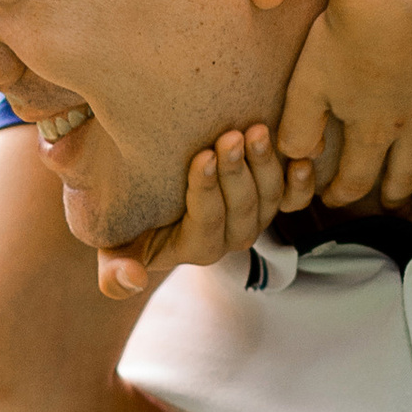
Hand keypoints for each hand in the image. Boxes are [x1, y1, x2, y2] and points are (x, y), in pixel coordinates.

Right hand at [97, 124, 311, 300]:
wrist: (143, 187)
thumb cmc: (124, 216)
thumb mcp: (111, 243)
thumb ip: (113, 271)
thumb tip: (131, 281)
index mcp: (194, 249)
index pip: (206, 223)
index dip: (207, 192)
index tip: (203, 156)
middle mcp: (229, 236)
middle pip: (243, 211)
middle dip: (239, 173)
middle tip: (232, 136)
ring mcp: (254, 216)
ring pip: (270, 200)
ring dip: (266, 166)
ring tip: (256, 130)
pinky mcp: (271, 198)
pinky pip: (294, 197)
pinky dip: (300, 182)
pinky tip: (300, 158)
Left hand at [277, 0, 411, 220]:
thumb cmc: (345, 34)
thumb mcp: (305, 84)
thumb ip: (299, 128)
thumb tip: (297, 157)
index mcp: (371, 130)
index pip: (355, 178)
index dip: (342, 194)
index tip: (333, 199)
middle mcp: (411, 127)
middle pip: (405, 174)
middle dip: (394, 195)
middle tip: (392, 209)